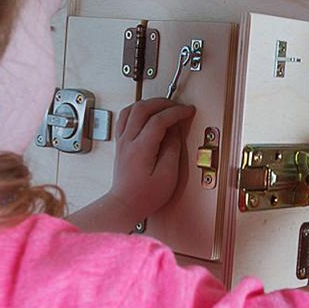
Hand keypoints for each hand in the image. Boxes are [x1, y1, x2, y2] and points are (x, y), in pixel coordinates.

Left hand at [109, 98, 195, 221]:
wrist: (125, 204)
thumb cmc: (144, 196)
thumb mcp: (168, 176)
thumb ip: (172, 150)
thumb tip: (175, 132)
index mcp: (141, 148)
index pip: (159, 119)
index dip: (176, 112)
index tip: (188, 111)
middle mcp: (128, 141)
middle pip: (143, 108)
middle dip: (164, 103)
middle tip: (178, 107)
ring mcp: (122, 141)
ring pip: (131, 109)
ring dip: (149, 104)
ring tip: (164, 107)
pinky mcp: (121, 144)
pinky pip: (125, 117)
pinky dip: (137, 110)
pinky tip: (146, 114)